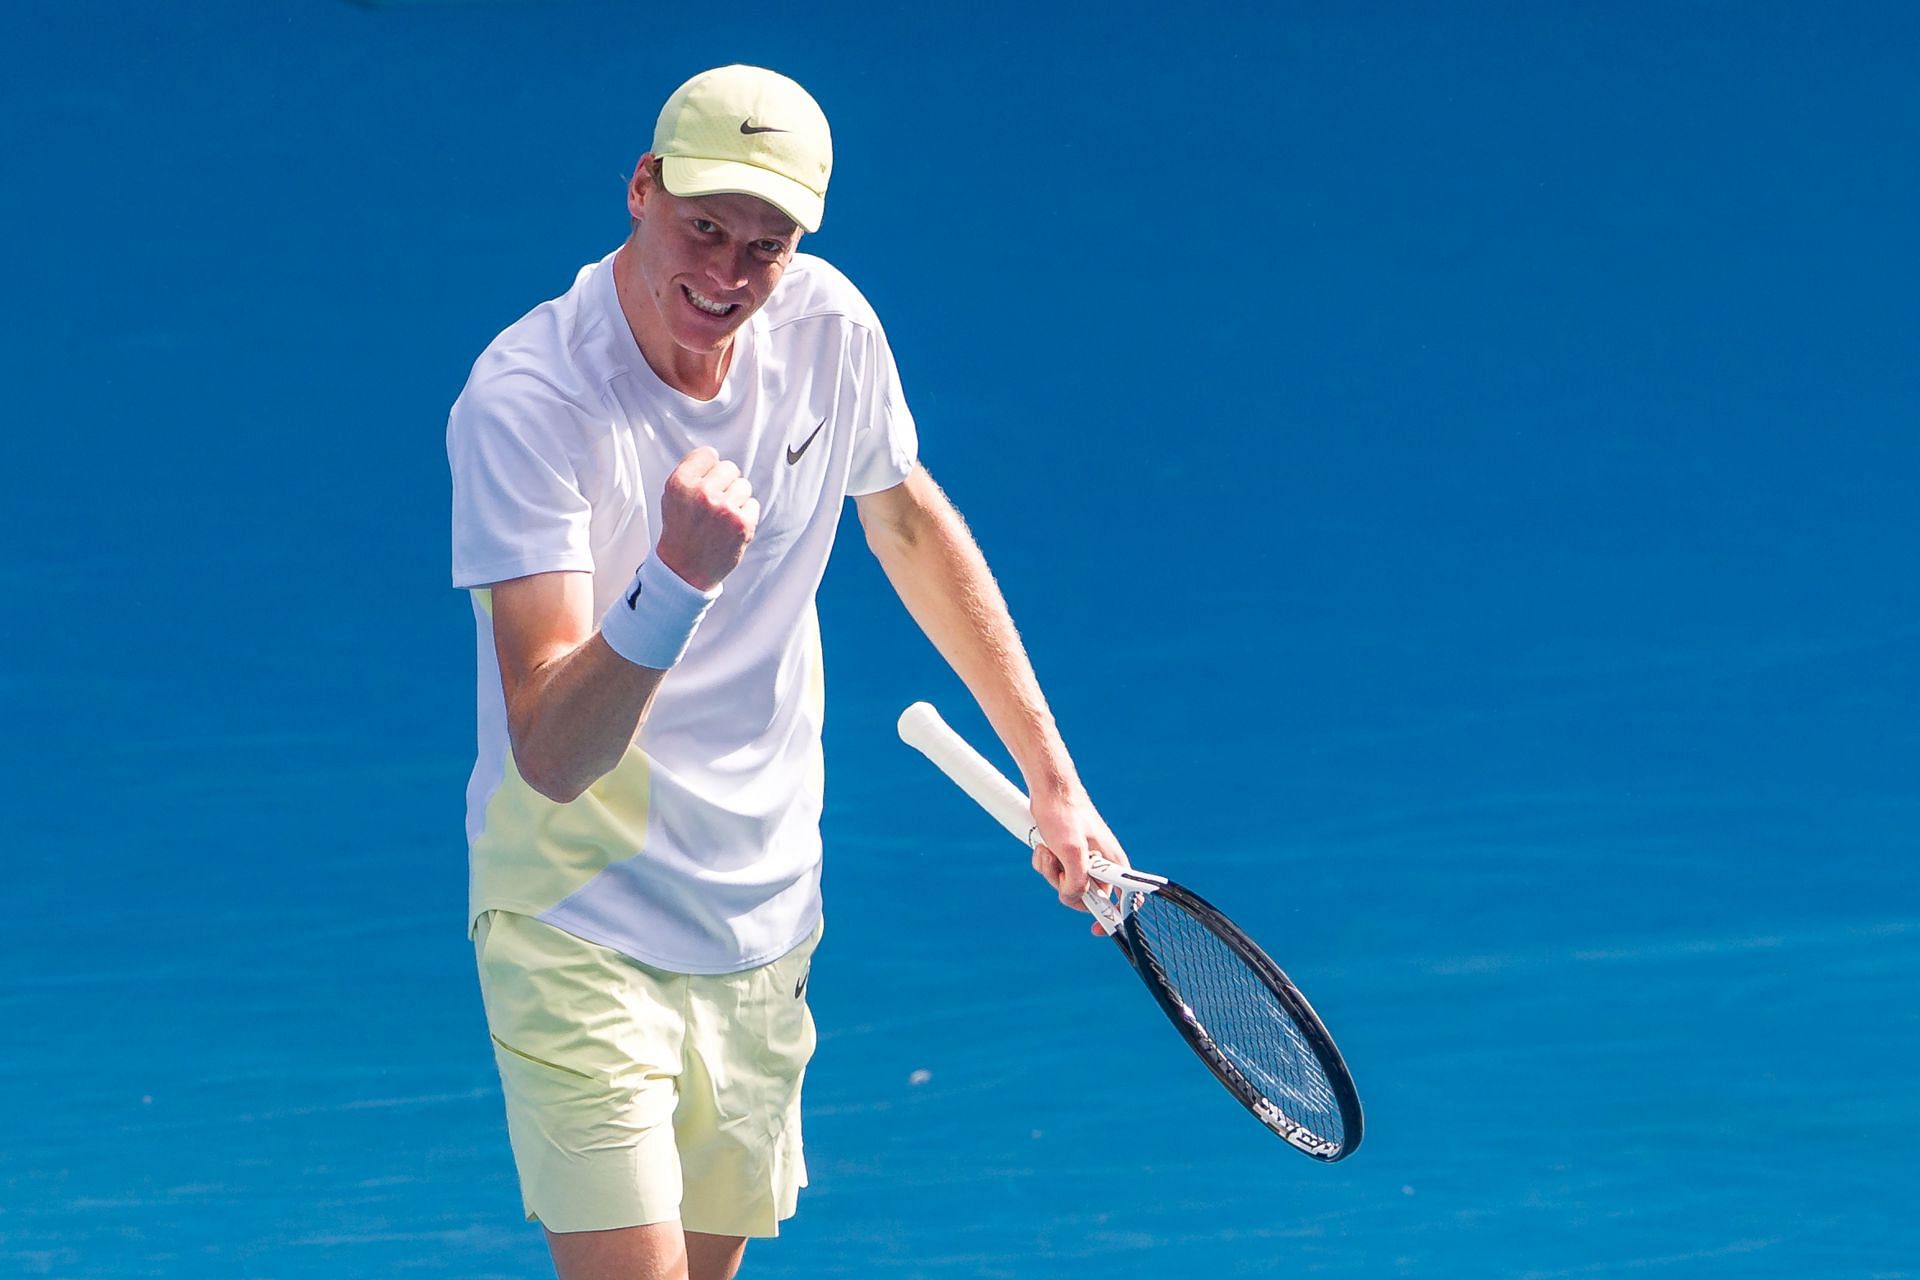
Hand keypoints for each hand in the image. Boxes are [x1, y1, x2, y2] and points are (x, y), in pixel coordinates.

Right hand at [654, 447, 758, 590]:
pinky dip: (745, 515)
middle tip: (714, 503)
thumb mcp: (672, 497)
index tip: (706, 481)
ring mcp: (723, 509)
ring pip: (744, 485)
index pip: (708, 454)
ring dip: (736, 499)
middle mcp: (701, 493)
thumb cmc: (681, 531)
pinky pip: (753, 504)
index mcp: (680, 484)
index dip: (709, 468)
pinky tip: (730, 527)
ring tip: (721, 517)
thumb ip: (691, 474)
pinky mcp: (742, 524)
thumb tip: (714, 457)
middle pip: (729, 467)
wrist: (685, 570)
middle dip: (725, 483)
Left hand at [1027, 786, 1129, 936]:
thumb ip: (1077, 881)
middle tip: (1058, 867)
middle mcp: (1102, 865)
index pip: (1125, 901)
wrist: (1050, 790)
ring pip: (1066, 885)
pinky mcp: (1068, 855)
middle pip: (1085, 897)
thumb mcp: (1071, 851)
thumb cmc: (1065, 815)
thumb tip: (1074, 899)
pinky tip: (1043, 847)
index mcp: (1114, 864)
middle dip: (1065, 886)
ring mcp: (1084, 860)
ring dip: (1051, 872)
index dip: (1112, 918)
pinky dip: (1046, 864)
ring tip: (1048, 849)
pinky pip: (1055, 873)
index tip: (1094, 930)